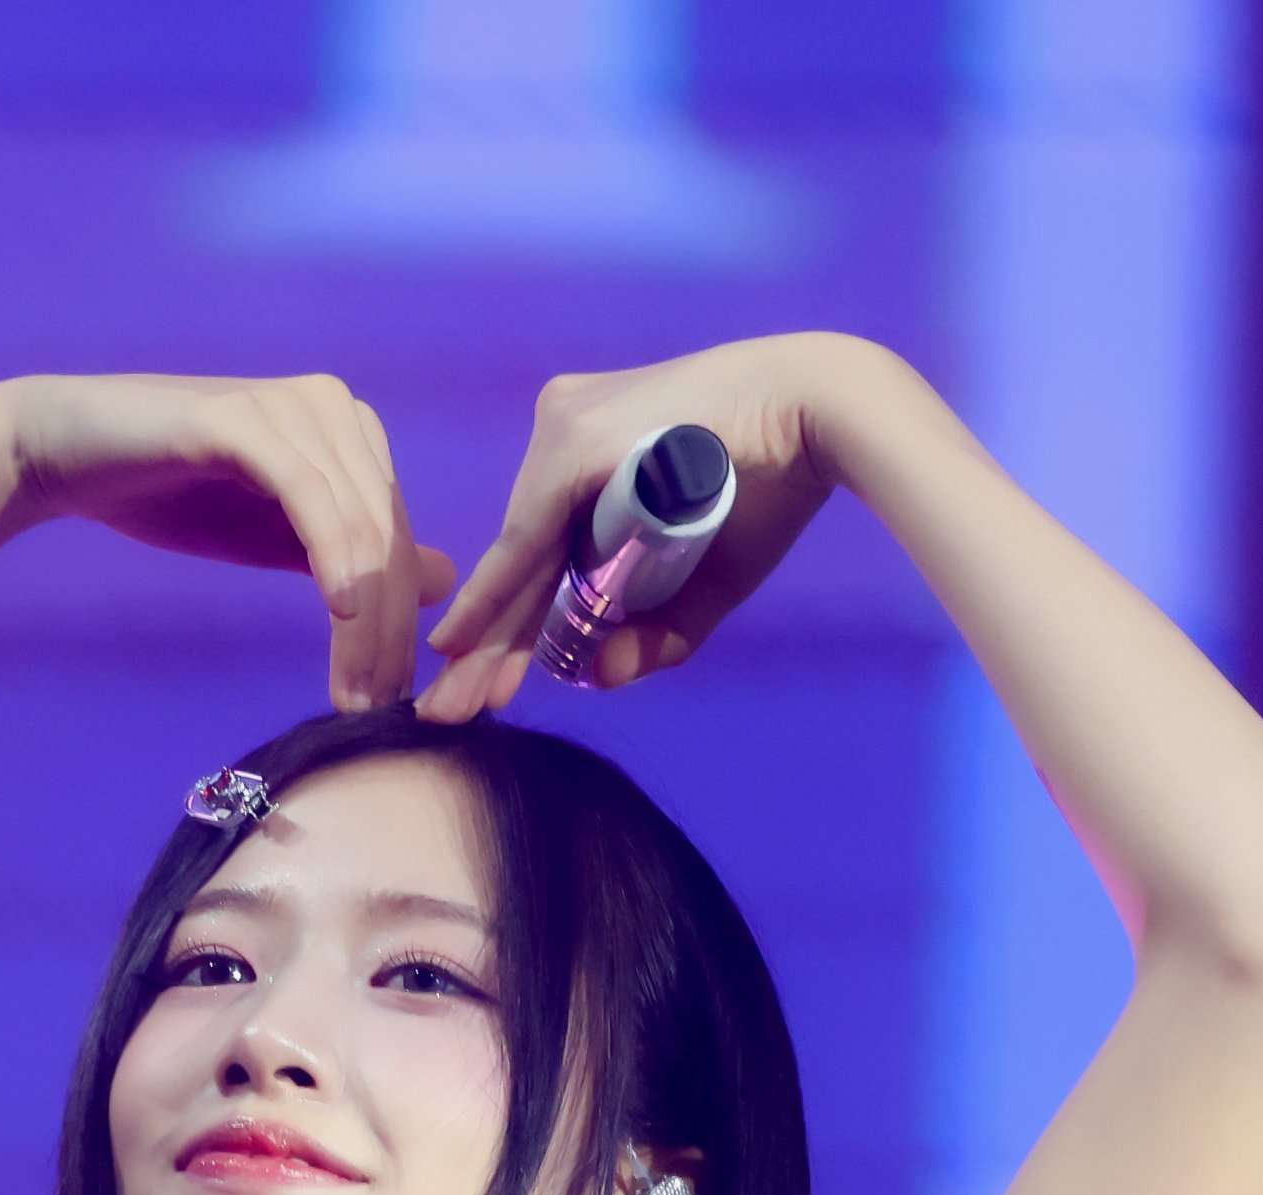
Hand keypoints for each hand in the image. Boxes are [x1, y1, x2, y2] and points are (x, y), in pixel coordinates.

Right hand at [0, 372, 458, 712]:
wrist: (73, 456)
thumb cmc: (173, 497)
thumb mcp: (277, 540)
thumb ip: (352, 559)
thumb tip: (441, 581)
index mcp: (349, 434)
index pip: (397, 539)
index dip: (401, 627)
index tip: (390, 704)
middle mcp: (333, 407)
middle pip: (386, 536)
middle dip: (388, 634)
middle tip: (375, 711)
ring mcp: (291, 406)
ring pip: (356, 524)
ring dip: (364, 618)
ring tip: (354, 691)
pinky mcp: (244, 417)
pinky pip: (307, 494)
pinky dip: (331, 554)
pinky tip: (340, 613)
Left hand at [411, 336, 880, 721]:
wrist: (813, 414)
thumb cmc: (773, 486)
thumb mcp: (705, 582)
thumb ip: (653, 633)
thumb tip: (596, 676)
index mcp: (592, 453)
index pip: (544, 556)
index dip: (514, 628)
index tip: (486, 689)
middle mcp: (564, 435)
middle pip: (522, 562)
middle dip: (488, 645)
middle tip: (448, 711)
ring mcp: (562, 436)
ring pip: (517, 560)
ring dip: (487, 638)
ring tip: (454, 705)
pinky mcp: (571, 447)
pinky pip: (524, 542)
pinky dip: (493, 596)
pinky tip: (459, 645)